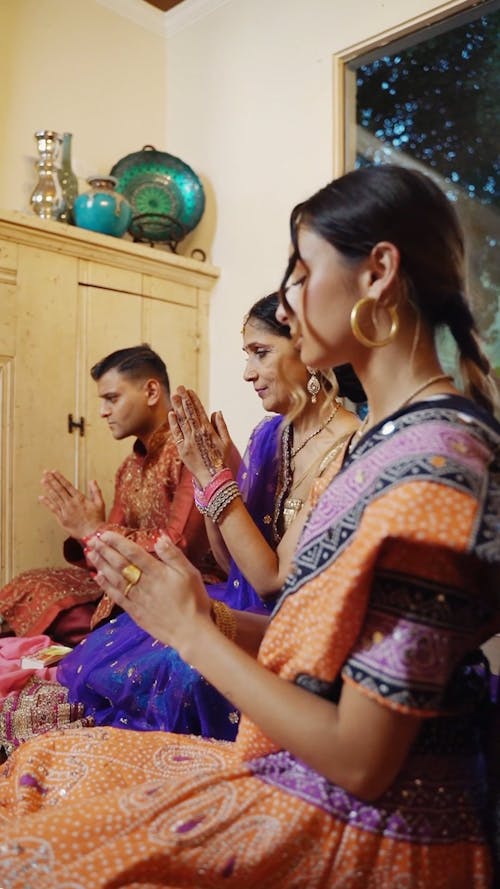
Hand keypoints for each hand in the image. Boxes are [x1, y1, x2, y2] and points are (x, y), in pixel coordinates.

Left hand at [39, 471, 105, 538]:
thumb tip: (92, 481)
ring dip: (48, 488)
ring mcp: (65, 511)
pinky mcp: (62, 519)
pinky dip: (47, 503)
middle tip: (45, 473)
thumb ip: (95, 491)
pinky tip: (41, 497)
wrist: (92, 534)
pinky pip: (52, 509)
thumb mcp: (100, 503)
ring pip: (54, 497)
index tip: (54, 471)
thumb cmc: (97, 520)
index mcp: (79, 498)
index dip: (60, 478)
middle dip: (51, 480)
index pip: (67, 485)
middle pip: (59, 489)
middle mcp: (70, 503)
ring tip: (42, 481)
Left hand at [87, 531, 211, 651]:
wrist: (190, 632)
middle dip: (104, 550)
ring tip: (90, 553)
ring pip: (114, 578)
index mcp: (157, 572)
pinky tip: (98, 577)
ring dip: (101, 565)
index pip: (133, 553)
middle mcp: (143, 584)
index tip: (105, 533)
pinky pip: (116, 596)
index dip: (117, 542)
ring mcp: (137, 599)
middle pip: (120, 564)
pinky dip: (105, 586)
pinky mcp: (134, 612)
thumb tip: (159, 537)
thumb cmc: (194, 601)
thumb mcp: (190, 573)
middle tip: (92, 539)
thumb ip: (173, 555)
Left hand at [169, 387, 230, 484]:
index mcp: (208, 430)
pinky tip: (171, 414)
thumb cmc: (222, 460)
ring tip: (174, 396)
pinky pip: (176, 434)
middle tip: (179, 387)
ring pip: (182, 421)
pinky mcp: (182, 449)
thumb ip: (221, 425)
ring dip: (177, 407)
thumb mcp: (226, 442)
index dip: (194, 400)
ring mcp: (188, 441)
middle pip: (189, 413)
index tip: (189, 390)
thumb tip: (216, 411)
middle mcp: (197, 434)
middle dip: (184, 399)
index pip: (199, 411)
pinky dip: (173, 423)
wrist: (214, 478)